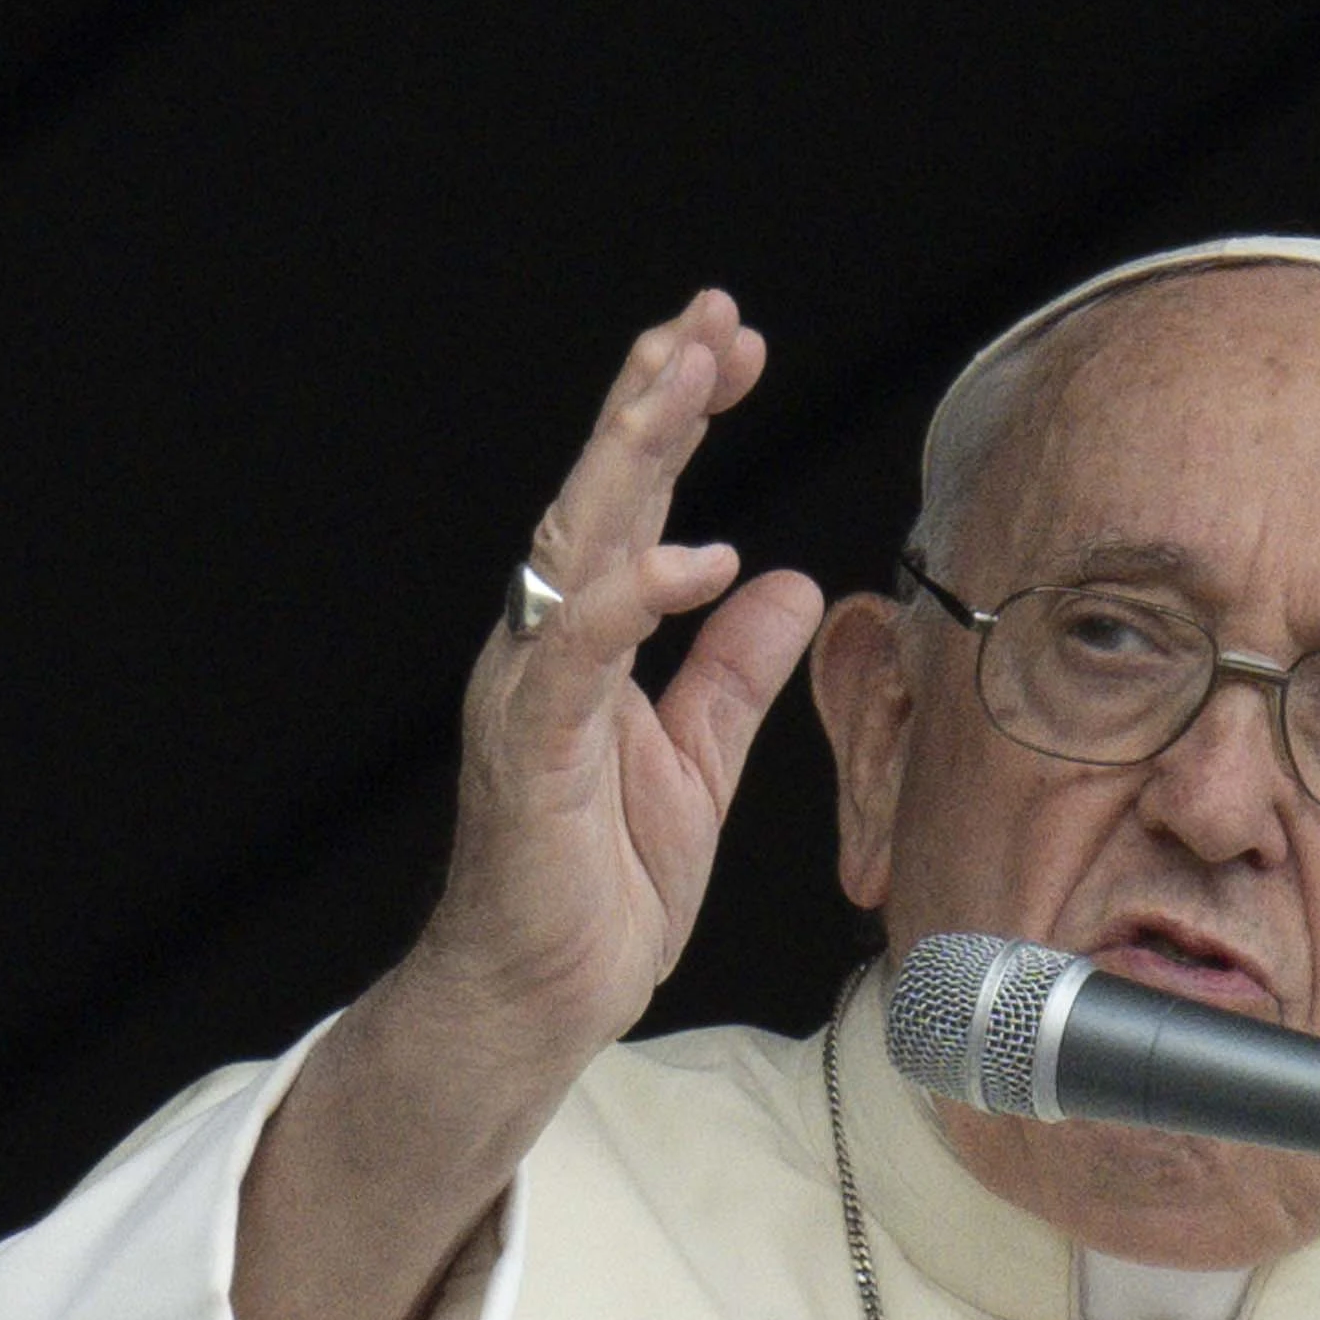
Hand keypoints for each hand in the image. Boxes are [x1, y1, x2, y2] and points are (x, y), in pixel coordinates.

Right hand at [232, 299, 824, 1319]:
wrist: (530, 1004)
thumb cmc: (592, 892)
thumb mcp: (696, 764)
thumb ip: (733, 672)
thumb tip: (790, 583)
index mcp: (586, 643)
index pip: (635, 502)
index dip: (678, 416)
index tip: (736, 341)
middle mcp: (545, 649)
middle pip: (598, 495)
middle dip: (654, 398)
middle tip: (712, 315)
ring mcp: (528, 697)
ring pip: (575, 547)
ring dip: (632, 458)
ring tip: (683, 378)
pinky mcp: (528, 757)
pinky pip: (575, 660)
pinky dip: (626, 599)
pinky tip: (687, 552)